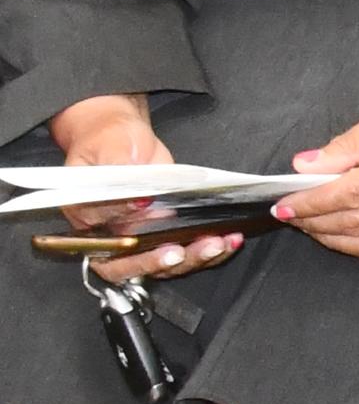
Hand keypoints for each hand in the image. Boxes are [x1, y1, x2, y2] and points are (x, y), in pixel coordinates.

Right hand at [49, 93, 245, 284]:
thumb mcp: (109, 147)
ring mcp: (138, 238)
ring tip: (218, 244)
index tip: (157, 230)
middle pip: (133, 265)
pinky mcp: (163, 233)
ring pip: (164, 264)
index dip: (130, 244)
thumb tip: (139, 199)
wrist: (123, 139)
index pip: (103, 243)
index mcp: (85, 219)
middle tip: (189, 250)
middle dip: (163, 261)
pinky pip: (185, 250)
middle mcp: (109, 236)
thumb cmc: (108, 141)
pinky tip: (229, 240)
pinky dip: (208, 250)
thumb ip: (119, 171)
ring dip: (194, 258)